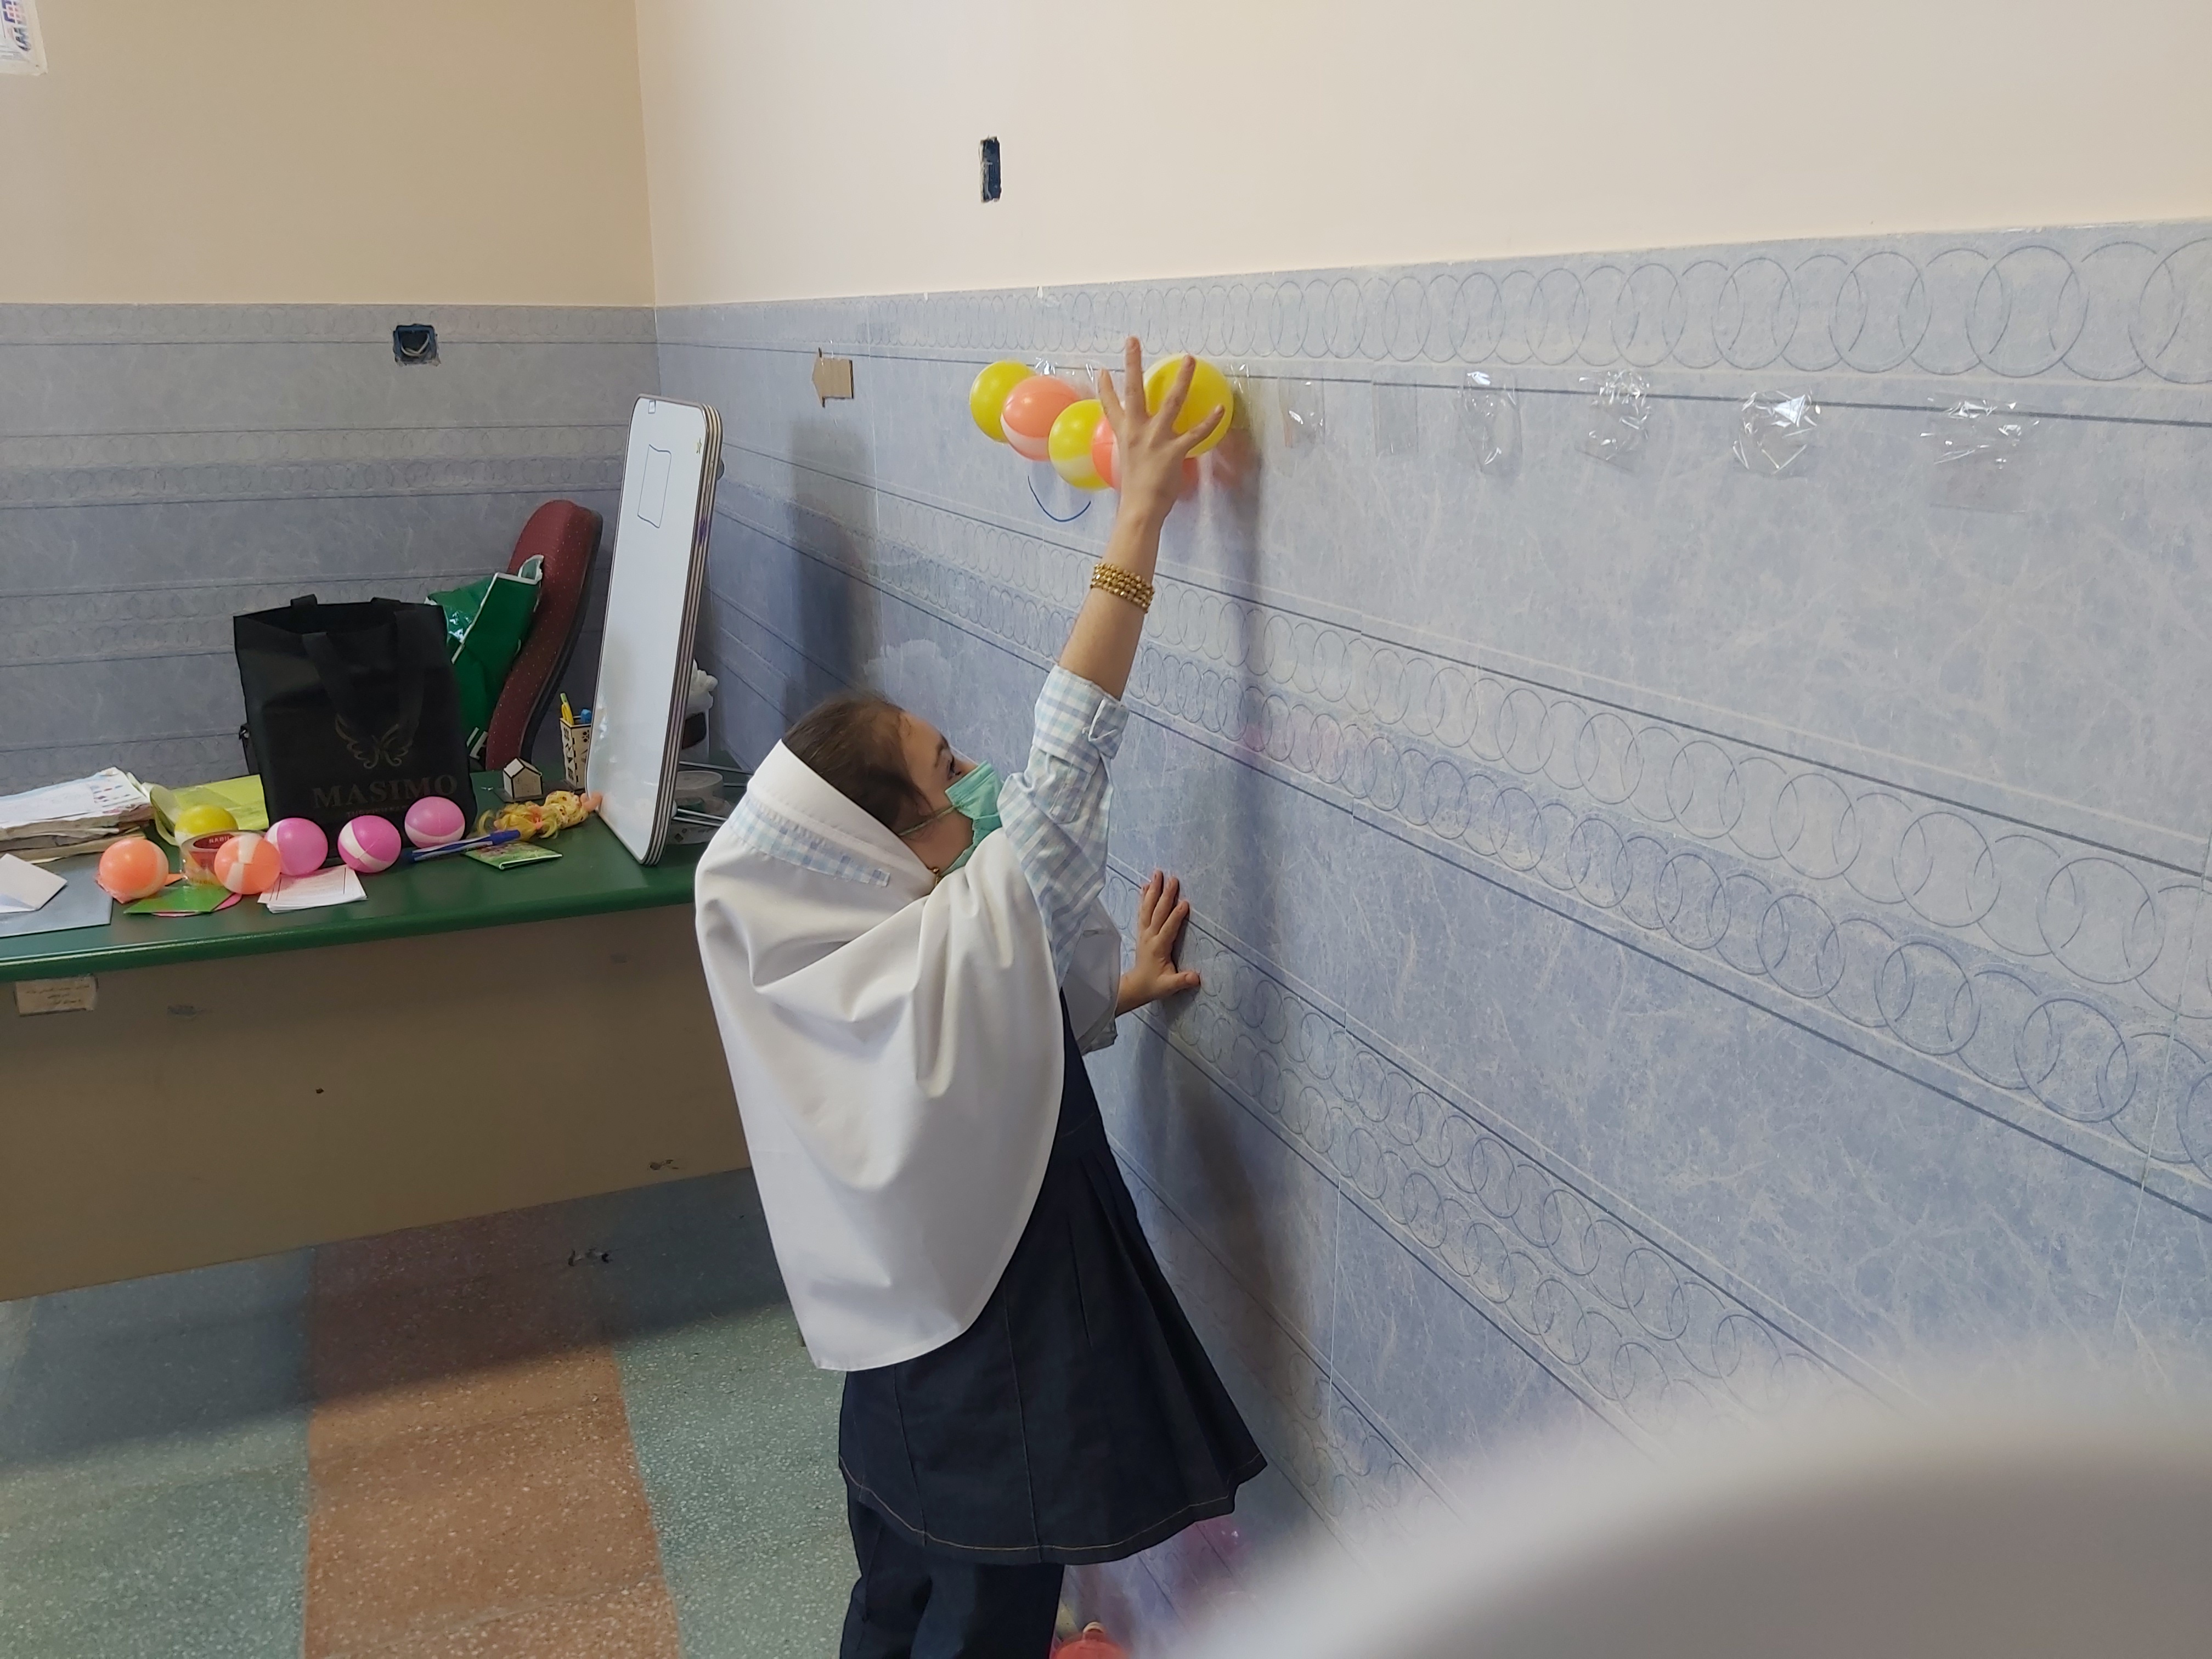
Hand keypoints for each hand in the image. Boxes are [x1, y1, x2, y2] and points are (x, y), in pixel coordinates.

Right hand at [1097, 339, 1223, 528]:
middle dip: (1133, 363)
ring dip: (1181, 379)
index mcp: (1124, 435)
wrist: (1139, 509)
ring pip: (1171, 401)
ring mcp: (1156, 438)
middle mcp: (1137, 431)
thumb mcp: (1130, 464)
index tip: (1104, 370)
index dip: (1106, 387)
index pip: (1110, 406)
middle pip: (1134, 390)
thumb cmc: (1136, 492)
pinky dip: (1210, 421)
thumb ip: (1137, 449)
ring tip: (1189, 359)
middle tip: (1133, 341)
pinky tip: (1221, 408)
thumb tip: (1145, 448)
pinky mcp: (1174, 450)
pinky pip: (1196, 433)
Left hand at [1117, 871, 1201, 1012]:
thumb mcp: (1169, 986)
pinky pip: (1142, 911)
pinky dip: (1143, 897)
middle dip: (1166, 895)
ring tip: (1157, 874)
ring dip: (1153, 890)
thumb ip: (1182, 980)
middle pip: (1158, 912)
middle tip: (1173, 879)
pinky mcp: (1141, 931)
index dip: (1176, 916)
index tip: (1185, 903)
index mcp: (1158, 947)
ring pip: (1148, 908)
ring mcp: (1144, 932)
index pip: (1168, 928)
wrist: (1135, 985)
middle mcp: (1149, 936)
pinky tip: (1145, 886)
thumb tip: (1196, 977)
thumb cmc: (1154, 984)